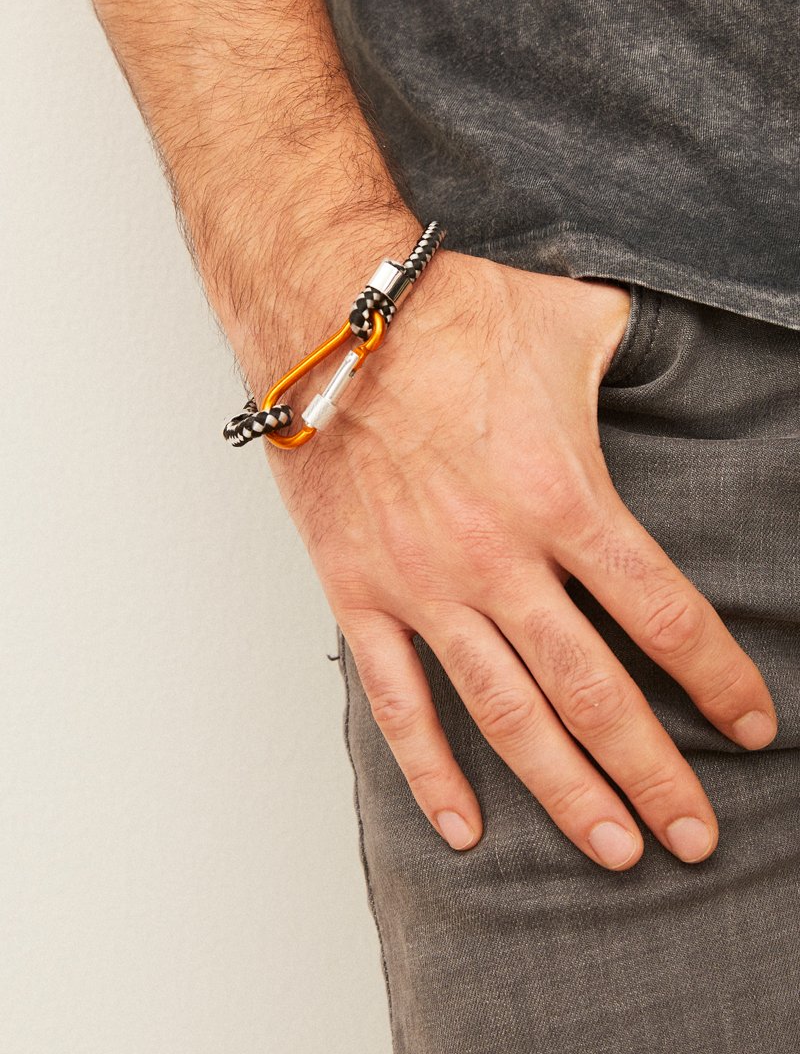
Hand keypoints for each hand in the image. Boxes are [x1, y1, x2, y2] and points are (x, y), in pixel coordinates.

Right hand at [261, 249, 777, 870]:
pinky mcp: (360, 592)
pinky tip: (465, 825)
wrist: (333, 317)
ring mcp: (426, 586)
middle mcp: (501, 559)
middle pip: (595, 691)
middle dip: (654, 773)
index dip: (716, 680)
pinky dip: (430, 770)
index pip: (663, 615)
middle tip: (694, 838)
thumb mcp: (575, 323)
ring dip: (566, 791)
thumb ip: (635, 356)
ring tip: (614, 849)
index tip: (751, 728)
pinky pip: (398, 701)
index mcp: (566, 498)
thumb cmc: (454, 314)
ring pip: (507, 715)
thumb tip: (677, 351)